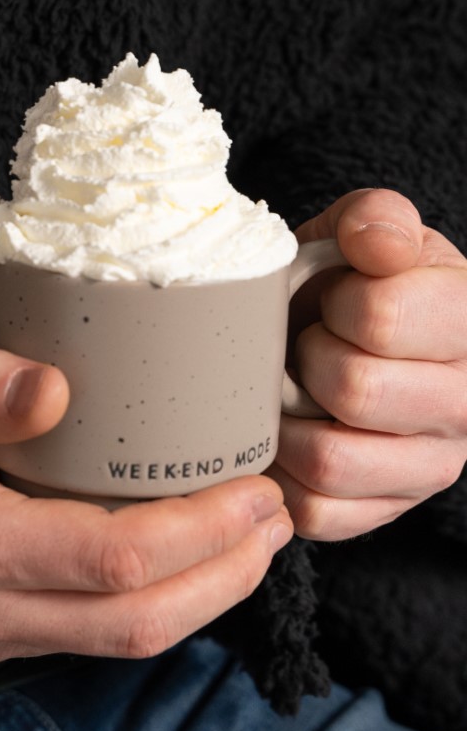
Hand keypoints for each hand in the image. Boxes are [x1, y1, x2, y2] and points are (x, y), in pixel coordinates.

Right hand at [0, 347, 292, 662]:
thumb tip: (51, 390)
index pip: (110, 560)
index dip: (198, 533)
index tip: (257, 485)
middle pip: (136, 617)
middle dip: (225, 571)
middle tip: (279, 513)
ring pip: (130, 640)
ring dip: (212, 594)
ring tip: (262, 537)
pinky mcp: (13, 636)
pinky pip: (109, 635)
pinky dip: (173, 600)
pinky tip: (207, 555)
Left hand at [268, 188, 466, 539]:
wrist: (345, 334)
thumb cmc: (352, 280)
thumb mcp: (363, 232)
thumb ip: (374, 219)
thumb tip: (378, 243)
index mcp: (466, 320)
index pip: (382, 318)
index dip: (338, 302)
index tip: (337, 298)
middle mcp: (464, 404)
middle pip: (355, 390)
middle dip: (310, 356)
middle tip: (308, 342)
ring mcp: (428, 467)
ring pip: (331, 460)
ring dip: (289, 418)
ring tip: (293, 386)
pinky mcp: (385, 511)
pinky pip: (315, 510)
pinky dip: (282, 472)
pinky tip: (288, 431)